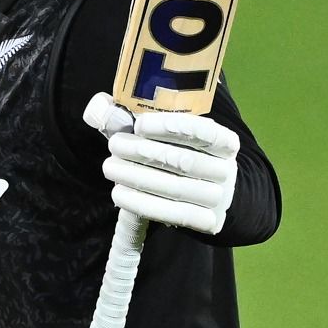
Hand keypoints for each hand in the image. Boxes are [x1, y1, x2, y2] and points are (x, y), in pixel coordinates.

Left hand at [84, 92, 238, 235]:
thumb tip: (100, 105)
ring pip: (175, 188)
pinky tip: (118, 193)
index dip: (170, 127)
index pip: (201, 131)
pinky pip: (171, 214)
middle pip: (183, 161)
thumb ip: (142, 124)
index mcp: (226, 142)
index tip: (140, 125)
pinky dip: (141, 203)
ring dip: (137, 177)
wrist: (212, 198)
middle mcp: (226, 170)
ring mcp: (219, 199)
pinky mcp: (207, 222)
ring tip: (110, 167)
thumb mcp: (175, 139)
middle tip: (114, 145)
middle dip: (144, 152)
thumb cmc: (185, 159)